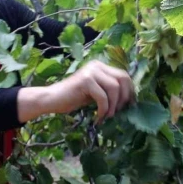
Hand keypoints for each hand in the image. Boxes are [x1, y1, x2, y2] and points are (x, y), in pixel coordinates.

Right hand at [18, 60, 134, 122]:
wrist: (52, 99)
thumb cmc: (73, 98)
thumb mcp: (96, 93)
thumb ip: (109, 91)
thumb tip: (129, 101)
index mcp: (101, 66)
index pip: (124, 75)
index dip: (130, 91)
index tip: (130, 105)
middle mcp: (97, 66)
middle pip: (123, 79)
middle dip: (124, 98)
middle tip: (118, 112)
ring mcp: (91, 71)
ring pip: (114, 88)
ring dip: (113, 106)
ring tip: (107, 116)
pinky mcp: (85, 80)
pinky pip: (103, 97)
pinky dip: (103, 110)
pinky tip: (98, 117)